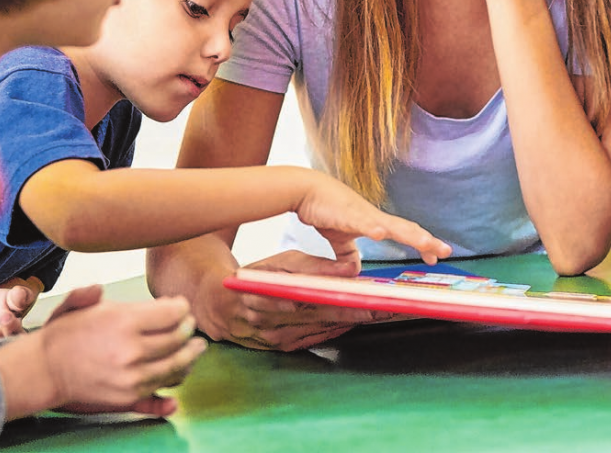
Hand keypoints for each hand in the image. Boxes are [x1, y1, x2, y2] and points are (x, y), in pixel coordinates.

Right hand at [38, 285, 206, 416]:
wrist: (44, 371)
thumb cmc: (64, 335)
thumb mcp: (79, 304)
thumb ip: (94, 292)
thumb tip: (102, 288)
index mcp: (124, 322)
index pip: (173, 313)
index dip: (181, 306)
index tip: (180, 305)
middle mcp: (132, 351)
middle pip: (179, 339)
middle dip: (189, 329)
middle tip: (189, 325)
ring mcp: (132, 378)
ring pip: (176, 366)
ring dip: (190, 356)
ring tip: (195, 348)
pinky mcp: (129, 398)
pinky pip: (161, 391)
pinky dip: (174, 385)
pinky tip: (182, 380)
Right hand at [198, 250, 400, 351]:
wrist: (214, 304)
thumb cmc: (249, 277)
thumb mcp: (278, 263)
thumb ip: (315, 268)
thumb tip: (350, 269)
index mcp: (276, 298)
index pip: (327, 301)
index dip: (357, 302)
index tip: (382, 300)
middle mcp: (278, 323)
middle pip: (331, 318)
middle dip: (366, 313)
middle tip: (396, 308)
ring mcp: (279, 339)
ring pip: (326, 331)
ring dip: (356, 323)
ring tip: (384, 313)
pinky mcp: (280, 347)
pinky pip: (314, 340)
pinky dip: (336, 331)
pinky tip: (354, 322)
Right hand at [296, 171, 451, 266]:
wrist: (307, 189)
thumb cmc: (325, 209)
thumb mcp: (340, 237)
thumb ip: (348, 254)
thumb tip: (354, 271)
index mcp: (375, 223)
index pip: (404, 233)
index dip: (421, 243)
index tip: (435, 256)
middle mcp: (374, 217)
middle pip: (407, 228)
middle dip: (427, 240)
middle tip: (446, 251)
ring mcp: (363, 213)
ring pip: (392, 225)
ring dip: (410, 234)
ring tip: (427, 243)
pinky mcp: (347, 213)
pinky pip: (362, 222)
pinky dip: (372, 227)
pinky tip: (381, 233)